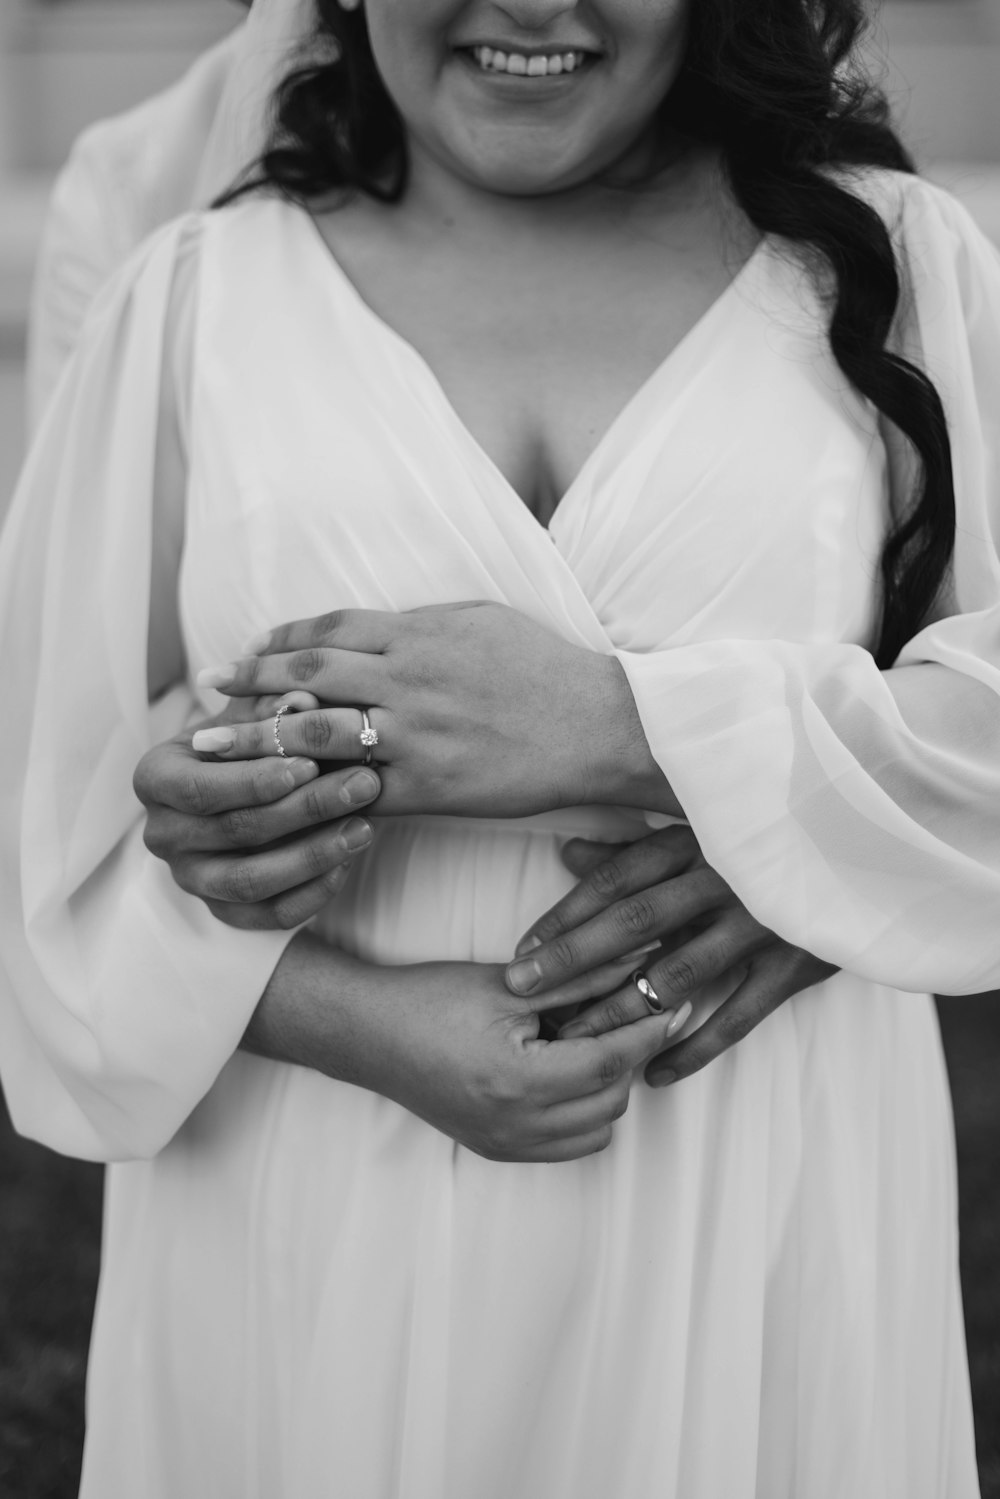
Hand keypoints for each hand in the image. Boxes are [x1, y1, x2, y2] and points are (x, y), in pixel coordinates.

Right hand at [135, 693, 380, 930]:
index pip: (200, 788)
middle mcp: (162, 834)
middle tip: (363, 784)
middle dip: (305, 808)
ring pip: (251, 881)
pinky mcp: (224, 911)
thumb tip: (304, 700)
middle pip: (235, 830)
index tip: (310, 764)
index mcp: (155, 778)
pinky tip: (349, 860)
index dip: (255, 781)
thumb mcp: (254, 715)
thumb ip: (274, 706)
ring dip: (314, 855)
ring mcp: (190, 878)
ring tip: (365, 826)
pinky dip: (313, 892)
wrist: (243, 784)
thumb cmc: (248, 739)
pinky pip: (271, 915)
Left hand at [191, 603, 679, 817]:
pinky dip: (313, 794)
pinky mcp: (430, 787)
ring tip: (216, 751)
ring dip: (257, 740)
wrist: (601, 725)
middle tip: (206, 697)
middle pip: (307, 676)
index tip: (246, 653)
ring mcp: (417, 736)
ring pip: (317, 733)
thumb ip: (422, 622)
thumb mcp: (483, 619)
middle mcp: (409, 680)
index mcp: (420, 634)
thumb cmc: (546, 669)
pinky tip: (281, 799)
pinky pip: (356, 791)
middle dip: (248, 686)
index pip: (329, 630)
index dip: (278, 641)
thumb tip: (373, 626)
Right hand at [353, 958, 684, 1161]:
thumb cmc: (428, 1000)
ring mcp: (505, 1144)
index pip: (608, 1063)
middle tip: (630, 1017)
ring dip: (607, 1090)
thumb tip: (637, 964)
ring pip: (596, 1131)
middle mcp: (514, 1125)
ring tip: (593, 1044)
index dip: (645, 1032)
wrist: (368, 1034)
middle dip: (628, 1058)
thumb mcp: (509, 984)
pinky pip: (566, 1146)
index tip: (669, 1006)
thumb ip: (579, 980)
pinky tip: (568, 1073)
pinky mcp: (497, 1149)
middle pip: (610, 1101)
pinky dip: (582, 1114)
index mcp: (517, 1081)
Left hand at [503, 826, 836, 1086]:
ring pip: (677, 974)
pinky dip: (695, 1048)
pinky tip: (655, 1075)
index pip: (618, 878)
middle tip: (522, 990)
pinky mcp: (794, 964)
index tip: (522, 948)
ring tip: (573, 1040)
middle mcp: (724, 879)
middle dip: (572, 959)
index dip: (567, 913)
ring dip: (621, 1009)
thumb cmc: (769, 839)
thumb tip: (567, 851)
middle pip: (634, 922)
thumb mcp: (706, 830)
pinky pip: (737, 1017)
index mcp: (699, 839)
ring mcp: (760, 924)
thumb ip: (637, 845)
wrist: (869, 852)